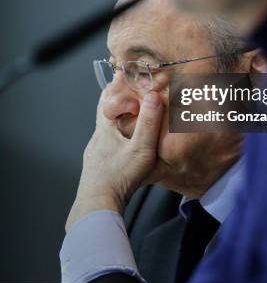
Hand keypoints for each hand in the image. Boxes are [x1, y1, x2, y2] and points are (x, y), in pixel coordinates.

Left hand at [65, 90, 163, 231]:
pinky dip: (115, 138)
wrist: (96, 208)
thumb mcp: (140, 150)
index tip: (124, 74)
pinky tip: (123, 147)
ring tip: (130, 116)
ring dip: (116, 120)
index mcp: (105, 129)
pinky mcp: (97, 167)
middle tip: (125, 88)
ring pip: (105, 130)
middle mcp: (97, 138)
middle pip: (104, 112)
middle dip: (115, 99)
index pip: (107, 99)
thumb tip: (154, 95)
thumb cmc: (119, 178)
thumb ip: (148, 123)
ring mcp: (95, 153)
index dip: (116, 86)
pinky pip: (106, 146)